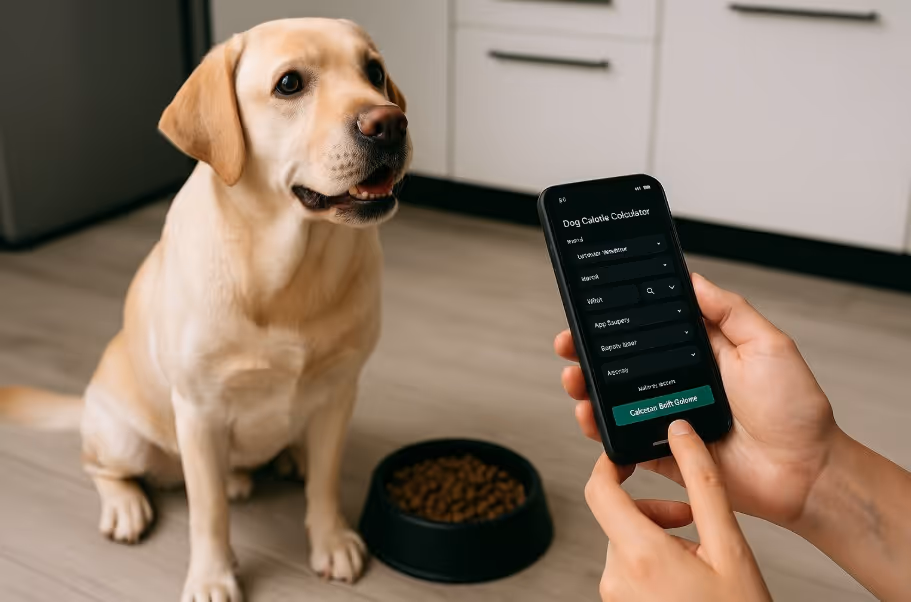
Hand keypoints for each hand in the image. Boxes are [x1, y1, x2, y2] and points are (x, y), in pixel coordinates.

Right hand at [557, 273, 838, 527]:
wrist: (806, 473)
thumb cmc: (796, 410)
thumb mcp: (768, 345)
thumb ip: (729, 310)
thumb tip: (693, 278)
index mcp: (699, 355)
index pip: (647, 332)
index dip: (617, 321)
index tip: (590, 309)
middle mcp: (678, 384)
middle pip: (620, 366)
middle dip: (587, 354)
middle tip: (568, 345)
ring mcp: (667, 418)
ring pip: (613, 402)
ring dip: (586, 390)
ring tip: (575, 380)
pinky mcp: (663, 454)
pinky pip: (623, 442)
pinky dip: (600, 432)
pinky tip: (588, 418)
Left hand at [588, 420, 770, 601]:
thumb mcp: (730, 546)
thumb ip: (703, 483)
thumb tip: (682, 433)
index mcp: (639, 555)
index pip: (599, 489)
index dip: (610, 463)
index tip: (630, 456)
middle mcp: (617, 579)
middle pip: (619, 517)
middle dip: (655, 509)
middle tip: (692, 518)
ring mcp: (617, 599)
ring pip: (626, 544)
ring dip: (658, 537)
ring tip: (698, 555)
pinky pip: (629, 572)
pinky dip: (654, 563)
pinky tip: (687, 578)